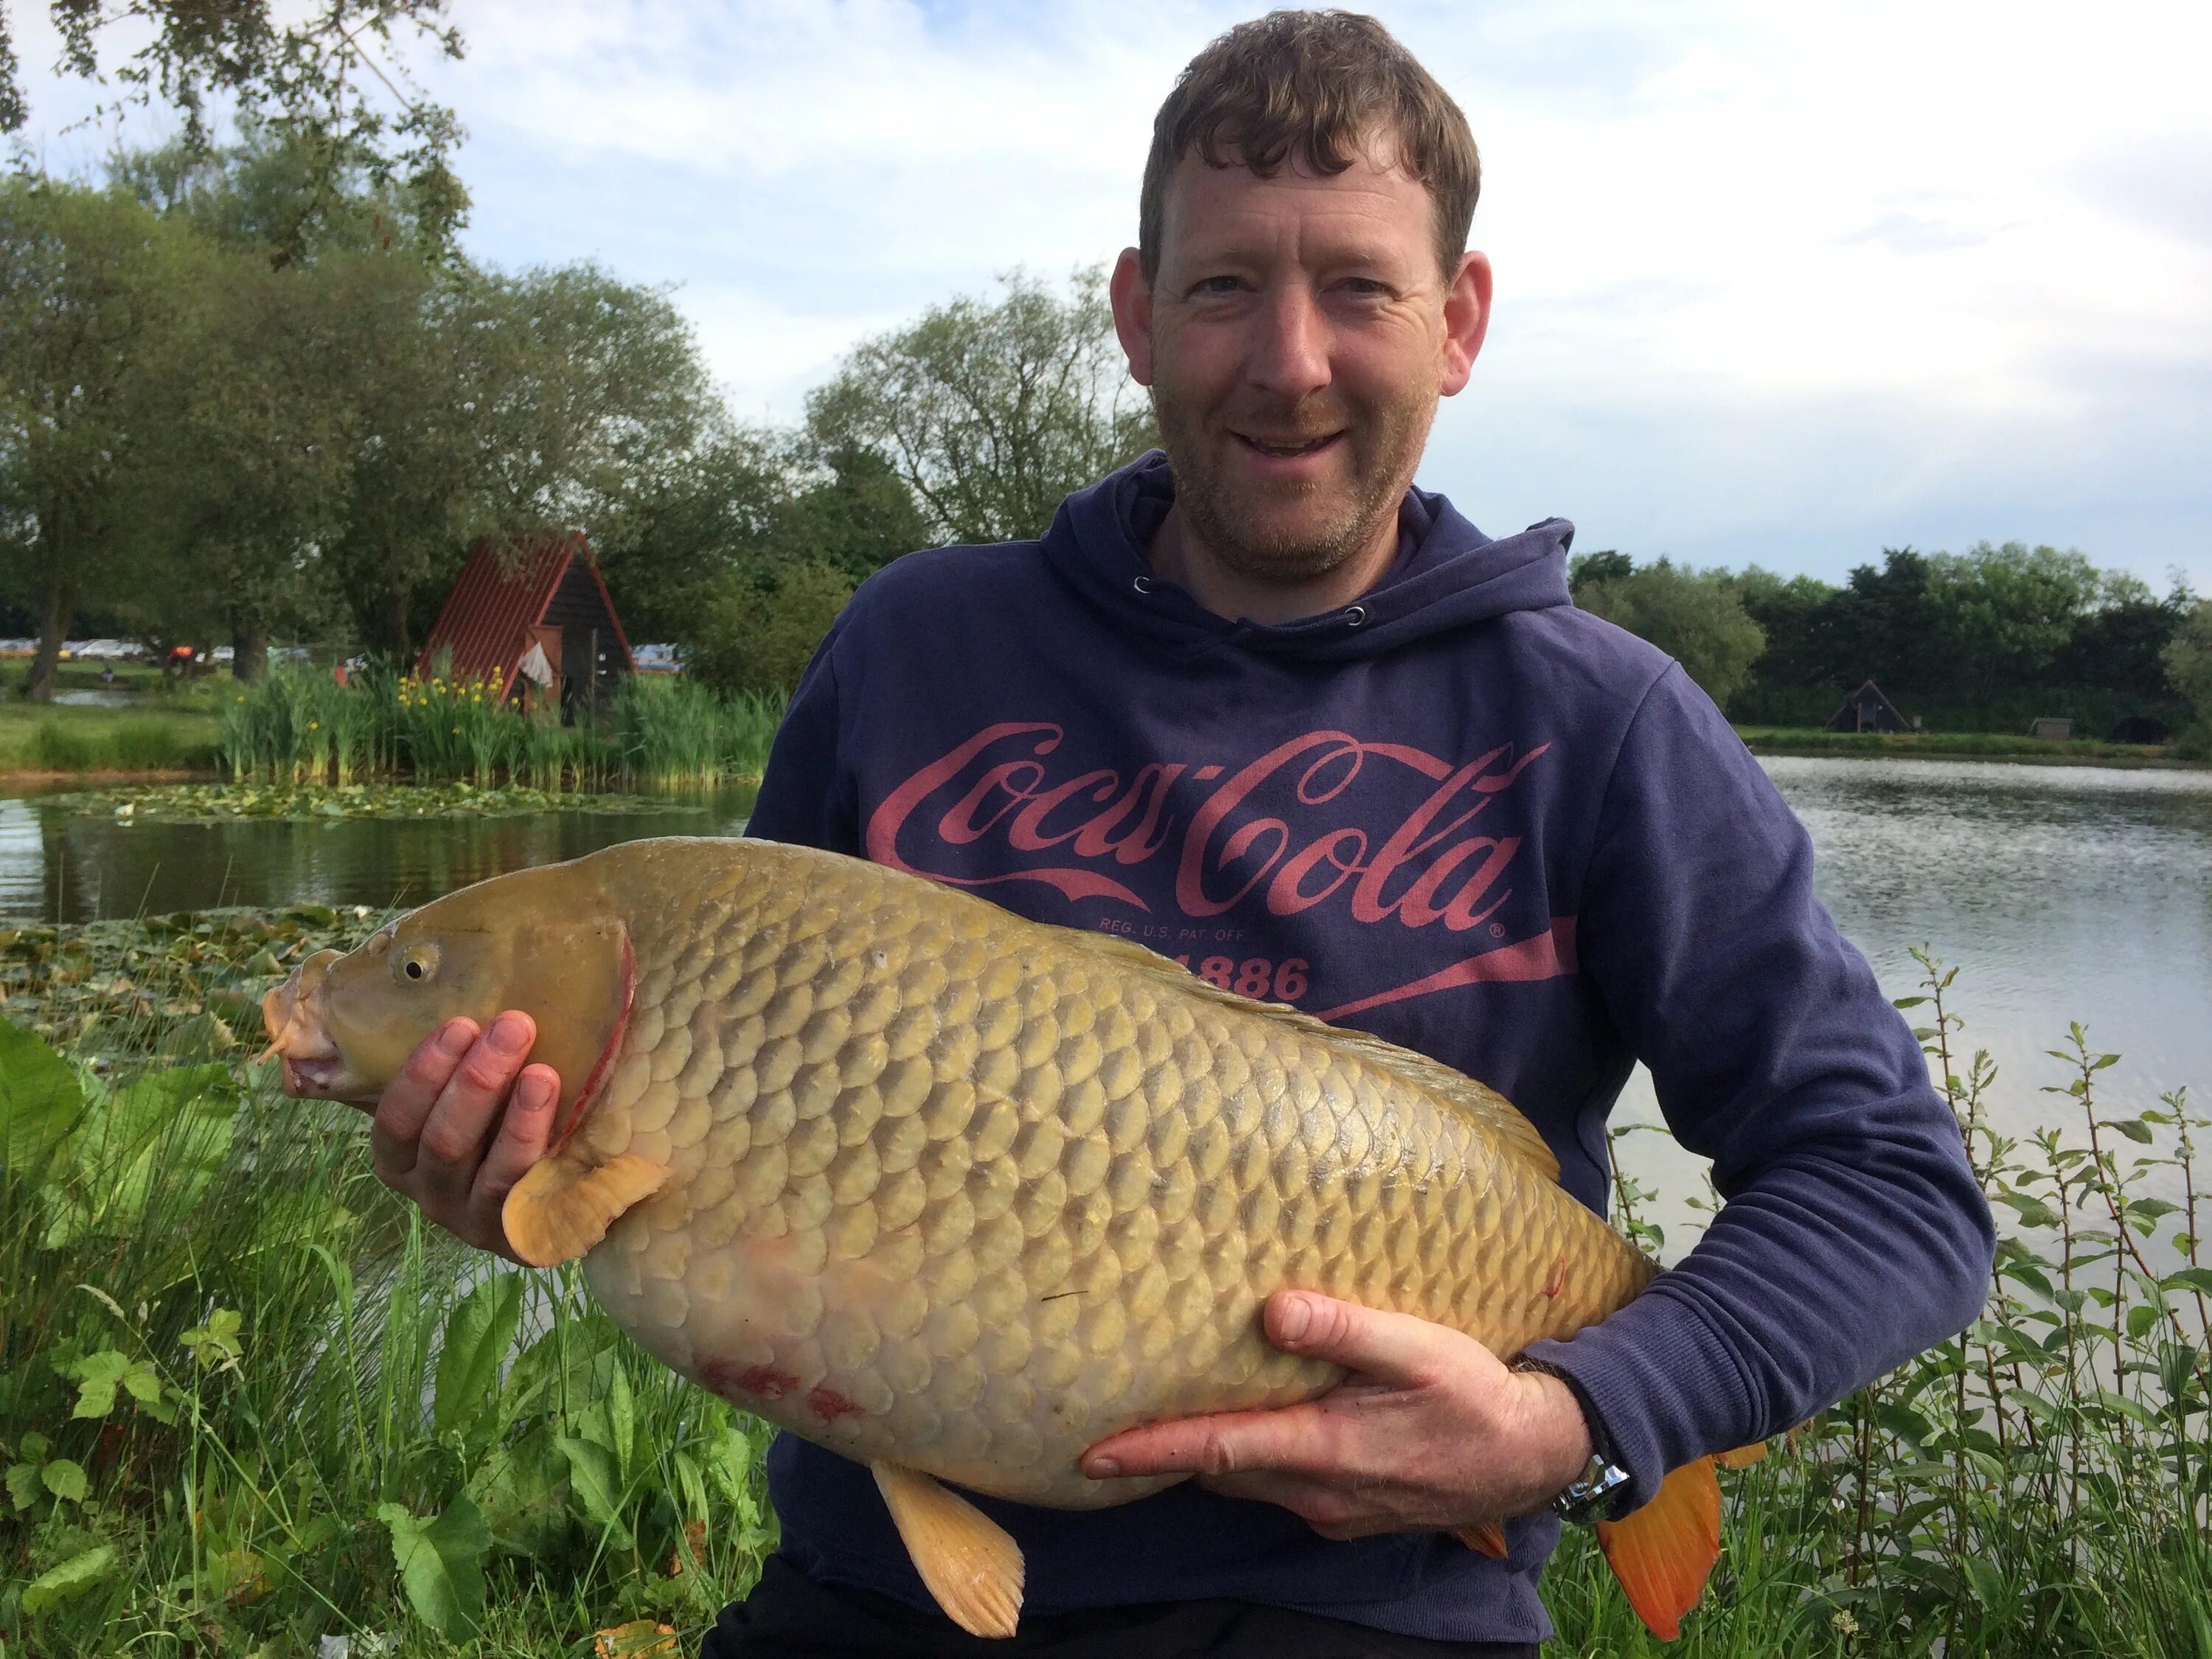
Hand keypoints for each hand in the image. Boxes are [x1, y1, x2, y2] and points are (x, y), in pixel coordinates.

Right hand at [369, 1011, 560, 1261]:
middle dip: (477, 1080)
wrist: (554, 1198)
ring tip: (542, 1071)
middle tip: (514, 1027)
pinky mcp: (523, 1236)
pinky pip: (532, 1196)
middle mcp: (432, 1194)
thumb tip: (472, 989)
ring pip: (490, 1172)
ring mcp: (478, 1220)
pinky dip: (546, 1154)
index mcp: (402, 1159)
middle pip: (444, 1140)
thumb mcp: (465, 1099)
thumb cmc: (497, 1126)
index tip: (462, 1023)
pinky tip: (566, 1120)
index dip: (424, 1072)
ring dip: (516, 1117)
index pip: (396, 1120)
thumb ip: (457, 1063)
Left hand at [1080, 1290, 1592, 1540]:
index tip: (1093, 1454)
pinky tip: (1252, 1429)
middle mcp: (1318, 1493)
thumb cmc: (1477, 1395)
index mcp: (1326, 1449)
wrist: (1535, 1456)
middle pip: (1220, 1473)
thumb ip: (1345, 1329)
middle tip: (1114, 1421)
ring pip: (1249, 1484)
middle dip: (1167, 1452)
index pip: (1217, 1451)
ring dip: (1210, 1457)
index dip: (1152, 1450)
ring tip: (1168, 1418)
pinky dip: (1252, 1464)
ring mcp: (1334, 1510)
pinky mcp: (1351, 1513)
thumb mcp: (1418, 1349)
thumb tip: (1272, 1311)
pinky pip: (1281, 1489)